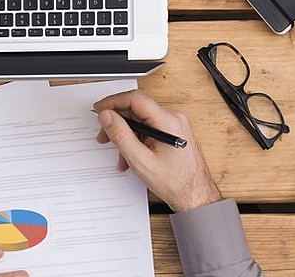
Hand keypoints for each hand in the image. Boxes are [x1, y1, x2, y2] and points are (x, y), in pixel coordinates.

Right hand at [93, 90, 222, 211]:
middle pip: (138, 109)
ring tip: (119, 153)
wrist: (194, 195)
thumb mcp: (140, 160)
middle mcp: (174, 119)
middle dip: (117, 122)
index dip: (113, 101)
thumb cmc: (175, 182)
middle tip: (104, 135)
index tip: (99, 108)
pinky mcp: (173, 133)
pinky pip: (150, 129)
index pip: (136, 99)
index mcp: (168, 121)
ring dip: (126, 135)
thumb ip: (121, 135)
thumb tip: (107, 116)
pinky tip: (131, 156)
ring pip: (142, 121)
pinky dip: (137, 140)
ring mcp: (175, 126)